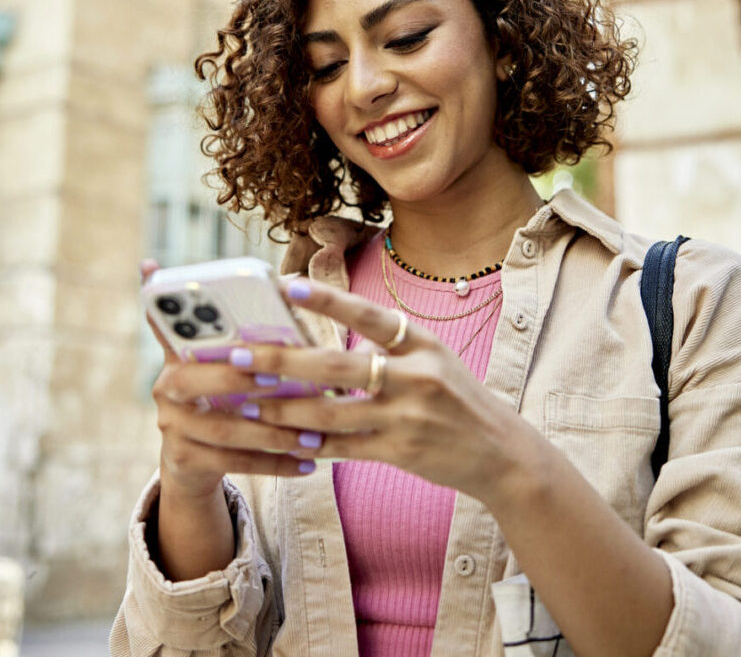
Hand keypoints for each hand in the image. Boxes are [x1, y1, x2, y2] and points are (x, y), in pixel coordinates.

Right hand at [143, 262, 322, 501]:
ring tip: (312, 434)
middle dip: (236, 379)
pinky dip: (273, 463)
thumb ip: (241, 333)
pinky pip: (231, 462)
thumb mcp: (221, 363)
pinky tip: (307, 464)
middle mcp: (165, 387)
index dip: (184, 319)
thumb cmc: (221, 396)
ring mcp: (171, 426)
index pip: (166, 325)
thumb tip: (284, 286)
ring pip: (221, 428)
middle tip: (278, 379)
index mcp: (176, 354)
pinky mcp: (183, 460)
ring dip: (271, 432)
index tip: (220, 318)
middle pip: (190, 381)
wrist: (192, 461)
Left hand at [233, 277, 537, 503]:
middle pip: (338, 366)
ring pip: (332, 413)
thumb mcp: (434, 359)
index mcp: (423, 344)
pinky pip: (344, 448)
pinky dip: (311, 444)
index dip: (330, 301)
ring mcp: (408, 416)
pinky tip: (282, 439)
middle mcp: (417, 376)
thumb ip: (387, 347)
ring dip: (284, 408)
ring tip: (246, 402)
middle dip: (283, 361)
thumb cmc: (457, 399)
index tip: (289, 287)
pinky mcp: (401, 452)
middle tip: (237, 356)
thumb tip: (326, 340)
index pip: (371, 315)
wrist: (503, 454)